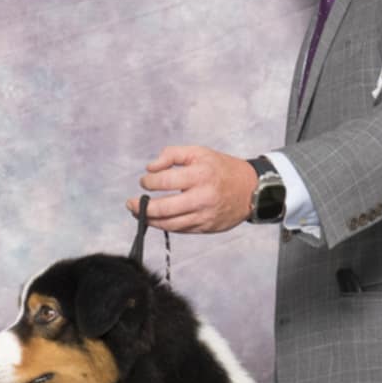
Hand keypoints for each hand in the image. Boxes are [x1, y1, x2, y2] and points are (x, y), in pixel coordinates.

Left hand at [133, 146, 256, 233]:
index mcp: (200, 175)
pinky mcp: (207, 227)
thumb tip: (150, 167)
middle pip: (163, 208)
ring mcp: (205, 215)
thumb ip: (172, 154)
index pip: (164, 181)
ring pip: (169, 224)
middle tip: (130, 204)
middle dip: (141, 207)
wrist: (251, 190)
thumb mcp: (199, 152)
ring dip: (150, 220)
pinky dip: (165, 225)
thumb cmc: (222, 169)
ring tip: (139, 213)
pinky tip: (158, 220)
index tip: (145, 182)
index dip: (149, 182)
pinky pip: (180, 230)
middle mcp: (202, 197)